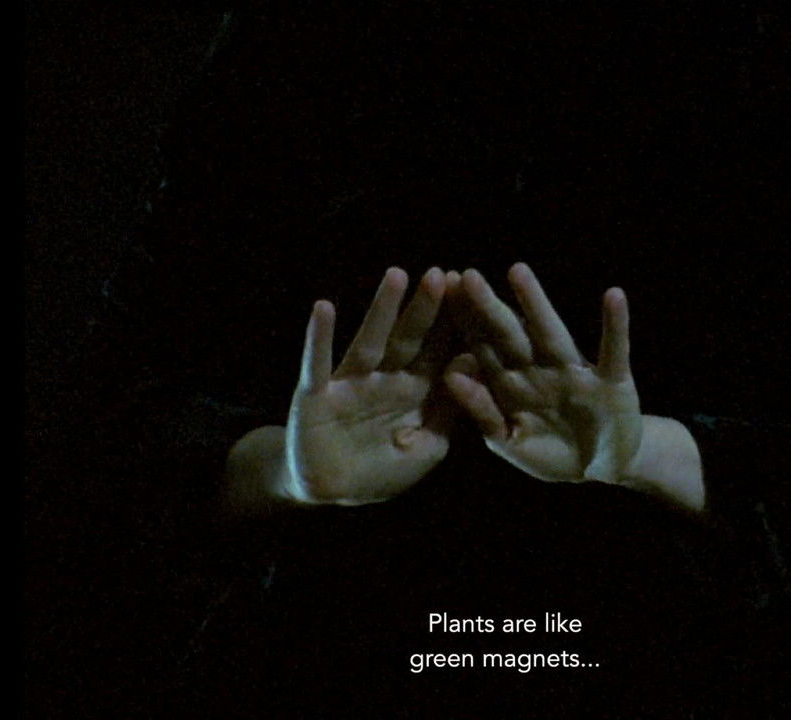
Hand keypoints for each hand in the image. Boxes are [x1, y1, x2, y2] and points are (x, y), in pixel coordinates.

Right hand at [283, 267, 455, 504]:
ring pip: (370, 340)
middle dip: (426, 308)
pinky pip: (318, 363)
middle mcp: (385, 379)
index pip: (439, 351)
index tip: (473, 293)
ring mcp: (351, 383)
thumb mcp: (428, 448)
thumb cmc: (383, 470)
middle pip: (409, 338)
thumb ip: (450, 413)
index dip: (455, 325)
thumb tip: (471, 366)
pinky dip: (319, 337)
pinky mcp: (317, 395)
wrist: (332, 494)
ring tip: (397, 275)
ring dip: (382, 309)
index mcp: (416, 391)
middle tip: (441, 274)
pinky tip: (324, 308)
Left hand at [443, 263, 643, 484]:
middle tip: (466, 275)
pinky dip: (615, 325)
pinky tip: (614, 296)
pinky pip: (614, 351)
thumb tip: (451, 374)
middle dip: (488, 306)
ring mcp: (575, 375)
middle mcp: (540, 370)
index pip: (482, 346)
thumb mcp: (509, 440)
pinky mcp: (613, 382)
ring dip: (536, 304)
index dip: (462, 320)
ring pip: (552, 334)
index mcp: (511, 384)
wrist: (602, 471)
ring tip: (517, 271)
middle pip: (509, 334)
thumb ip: (482, 411)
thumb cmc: (549, 452)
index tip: (440, 292)